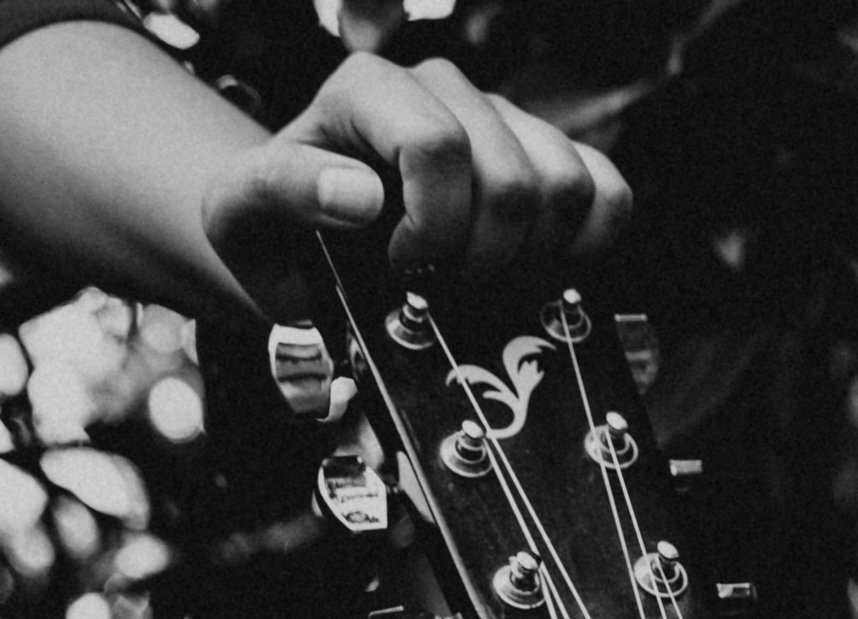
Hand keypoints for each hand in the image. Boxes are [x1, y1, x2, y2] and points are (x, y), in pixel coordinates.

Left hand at [198, 52, 628, 318]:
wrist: (306, 244)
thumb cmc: (276, 232)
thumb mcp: (243, 215)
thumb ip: (285, 191)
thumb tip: (361, 195)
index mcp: (367, 90)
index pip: (438, 143)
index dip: (435, 226)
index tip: (401, 266)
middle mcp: (440, 89)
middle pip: (512, 176)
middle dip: (485, 256)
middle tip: (442, 283)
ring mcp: (500, 121)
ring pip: (567, 183)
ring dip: (535, 254)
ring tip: (484, 276)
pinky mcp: (546, 158)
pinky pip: (607, 190)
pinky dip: (590, 239)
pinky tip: (543, 266)